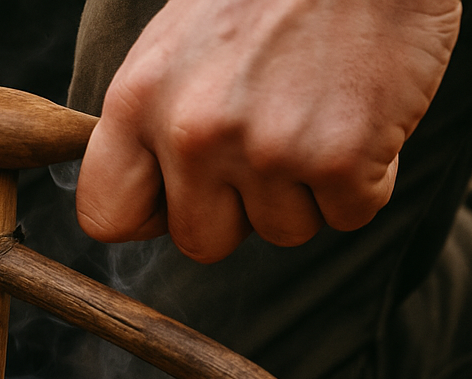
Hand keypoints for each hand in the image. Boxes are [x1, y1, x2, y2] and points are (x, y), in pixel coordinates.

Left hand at [75, 0, 460, 261]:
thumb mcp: (175, 43)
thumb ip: (151, 122)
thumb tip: (152, 201)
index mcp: (138, 101)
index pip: (106, 215)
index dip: (149, 218)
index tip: (182, 196)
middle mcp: (193, 132)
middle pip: (201, 242)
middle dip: (238, 210)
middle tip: (268, 144)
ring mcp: (267, 148)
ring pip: (281, 232)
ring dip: (305, 190)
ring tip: (318, 110)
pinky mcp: (341, 158)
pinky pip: (349, 215)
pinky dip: (365, 179)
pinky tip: (362, 114)